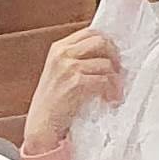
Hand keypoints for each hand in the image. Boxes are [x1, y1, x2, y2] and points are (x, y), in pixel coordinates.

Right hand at [24, 25, 122, 150]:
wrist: (40, 126)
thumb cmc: (51, 104)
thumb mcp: (59, 74)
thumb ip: (75, 61)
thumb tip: (104, 56)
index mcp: (58, 48)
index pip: (90, 33)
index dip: (107, 43)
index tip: (112, 57)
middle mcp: (63, 54)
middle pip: (100, 42)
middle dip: (114, 56)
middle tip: (118, 72)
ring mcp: (69, 67)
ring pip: (105, 63)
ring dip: (116, 79)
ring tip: (116, 92)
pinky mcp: (75, 83)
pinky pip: (104, 81)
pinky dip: (111, 91)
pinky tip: (110, 100)